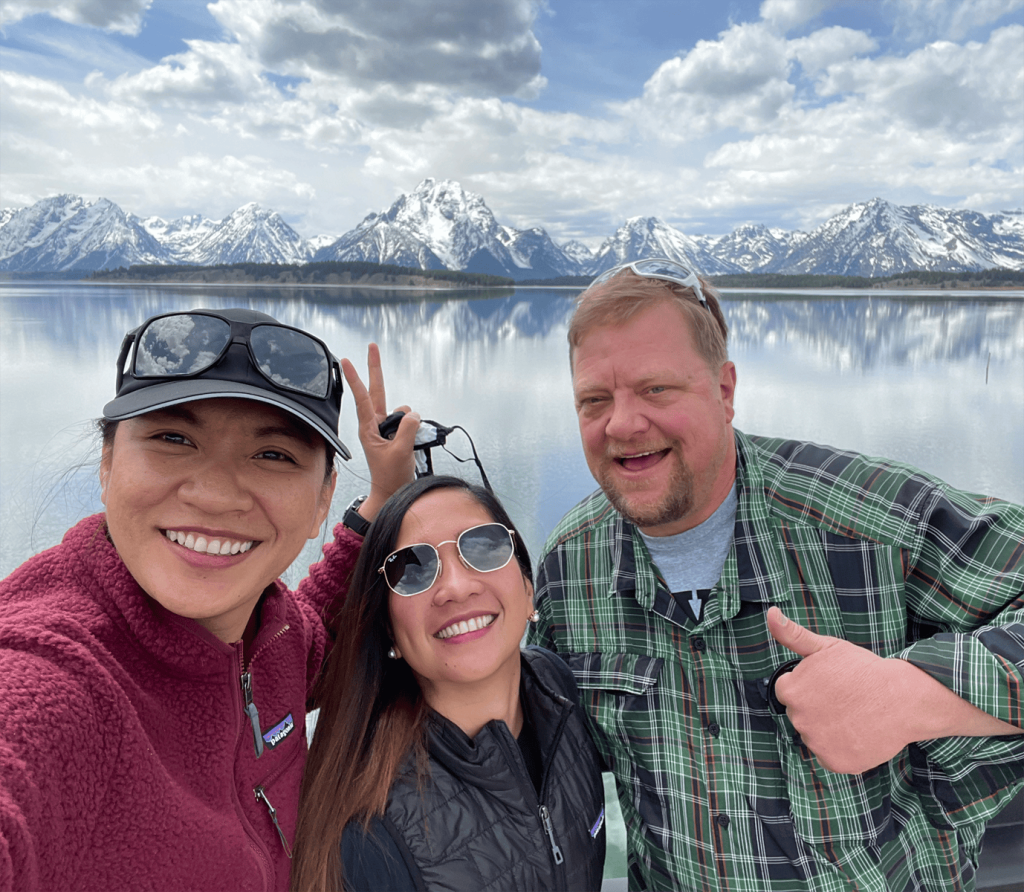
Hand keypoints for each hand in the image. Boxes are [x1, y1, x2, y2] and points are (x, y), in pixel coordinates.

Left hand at [342, 344, 417, 522]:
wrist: (392, 492)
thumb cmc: (391, 476)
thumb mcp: (401, 452)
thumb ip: (407, 429)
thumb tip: (412, 413)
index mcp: (369, 428)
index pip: (362, 398)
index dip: (355, 378)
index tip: (346, 361)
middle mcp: (375, 424)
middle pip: (377, 391)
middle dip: (375, 369)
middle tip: (371, 346)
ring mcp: (386, 428)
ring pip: (402, 411)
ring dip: (409, 422)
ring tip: (405, 447)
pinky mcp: (396, 433)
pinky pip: (409, 421)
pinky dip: (414, 428)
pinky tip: (411, 444)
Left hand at [767, 606, 915, 773]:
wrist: (902, 698)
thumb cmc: (863, 670)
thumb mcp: (826, 647)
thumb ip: (793, 634)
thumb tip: (771, 614)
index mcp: (791, 692)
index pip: (788, 693)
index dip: (809, 687)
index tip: (829, 685)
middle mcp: (798, 720)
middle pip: (801, 715)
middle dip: (817, 707)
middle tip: (844, 699)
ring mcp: (816, 743)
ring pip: (816, 736)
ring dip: (829, 729)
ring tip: (853, 715)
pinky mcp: (836, 763)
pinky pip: (831, 756)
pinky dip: (843, 749)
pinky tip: (858, 733)